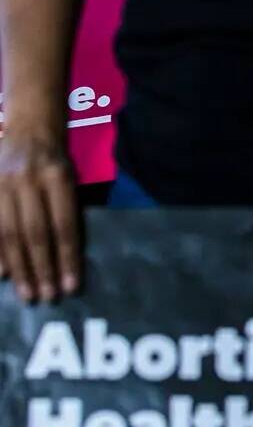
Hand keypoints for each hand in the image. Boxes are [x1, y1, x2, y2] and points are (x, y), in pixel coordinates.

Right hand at [0, 134, 80, 302]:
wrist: (27, 129)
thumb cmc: (56, 162)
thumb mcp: (71, 180)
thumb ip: (69, 213)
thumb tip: (68, 260)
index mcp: (57, 178)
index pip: (64, 225)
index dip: (68, 258)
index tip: (72, 286)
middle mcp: (27, 181)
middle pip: (35, 233)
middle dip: (42, 268)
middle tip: (48, 297)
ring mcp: (2, 185)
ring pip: (9, 234)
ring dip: (19, 268)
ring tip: (28, 294)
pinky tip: (3, 274)